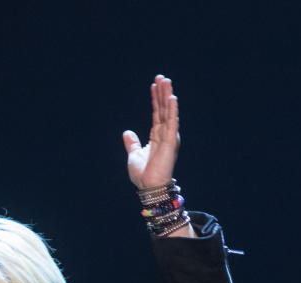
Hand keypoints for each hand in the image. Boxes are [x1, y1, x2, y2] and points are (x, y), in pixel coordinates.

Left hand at [122, 74, 179, 189]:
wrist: (148, 186)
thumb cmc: (143, 174)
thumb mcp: (134, 155)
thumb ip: (132, 143)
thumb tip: (127, 132)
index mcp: (157, 136)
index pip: (158, 113)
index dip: (156, 99)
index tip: (155, 85)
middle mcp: (165, 134)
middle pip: (164, 109)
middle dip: (163, 93)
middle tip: (162, 77)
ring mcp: (169, 137)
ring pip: (169, 112)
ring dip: (168, 96)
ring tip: (167, 82)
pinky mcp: (170, 142)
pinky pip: (172, 123)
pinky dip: (172, 110)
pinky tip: (172, 98)